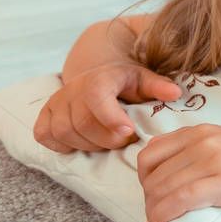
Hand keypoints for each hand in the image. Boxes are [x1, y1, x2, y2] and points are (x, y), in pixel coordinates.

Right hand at [35, 62, 182, 152]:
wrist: (98, 76)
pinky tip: (83, 142)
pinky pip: (46, 136)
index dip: (111, 118)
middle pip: (82, 123)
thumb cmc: (124, 81)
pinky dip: (64, 145)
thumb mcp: (143, 79)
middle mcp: (72, 90)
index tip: (129, 131)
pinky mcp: (44, 116)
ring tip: (109, 140)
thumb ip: (158, 86)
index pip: (97, 98)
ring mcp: (55, 104)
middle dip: (107, 138)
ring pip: (64, 133)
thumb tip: (176, 94)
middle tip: (127, 139)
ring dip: (89, 144)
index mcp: (98, 79)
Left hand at [137, 124, 220, 221]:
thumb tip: (167, 168)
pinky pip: (180, 199)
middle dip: (149, 199)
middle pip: (152, 174)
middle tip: (158, 215)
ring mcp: (214, 158)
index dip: (145, 179)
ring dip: (154, 211)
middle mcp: (204, 140)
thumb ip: (199, 149)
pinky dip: (163, 216)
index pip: (151, 153)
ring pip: (162, 188)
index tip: (155, 195)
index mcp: (202, 131)